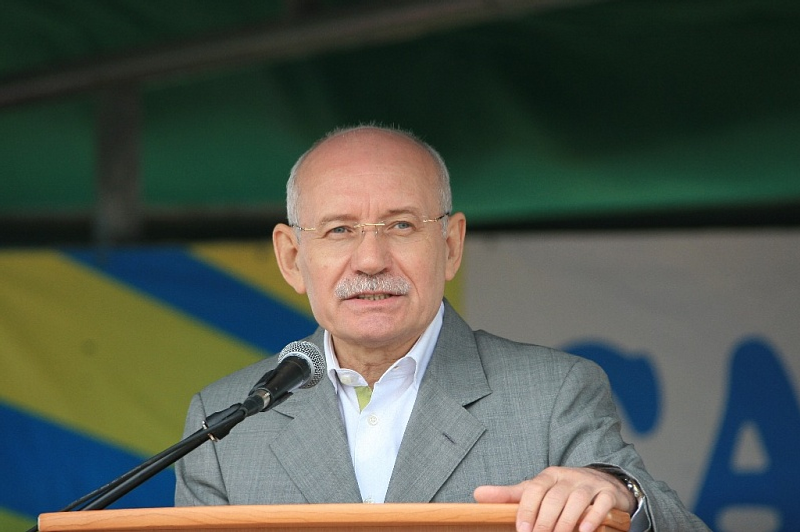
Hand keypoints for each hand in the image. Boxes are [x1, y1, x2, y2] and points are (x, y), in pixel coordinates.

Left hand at [473, 466, 634, 531]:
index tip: (522, 530)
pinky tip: (584, 530)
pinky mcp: (607, 494)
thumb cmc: (562, 490)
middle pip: (554, 498)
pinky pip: (601, 504)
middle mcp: (568, 477)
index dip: (527, 510)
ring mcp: (589, 485)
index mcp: (548, 476)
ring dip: (566, 522)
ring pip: (576, 502)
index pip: (534, 489)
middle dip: (545, 521)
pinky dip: (593, 517)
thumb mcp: (536, 490)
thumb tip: (477, 494)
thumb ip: (509, 495)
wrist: (602, 482)